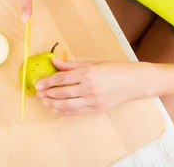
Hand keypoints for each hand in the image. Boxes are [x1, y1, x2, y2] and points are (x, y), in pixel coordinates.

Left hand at [35, 58, 152, 115]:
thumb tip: (54, 61)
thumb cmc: (115, 69)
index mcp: (88, 72)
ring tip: (44, 102)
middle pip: (62, 93)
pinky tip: (57, 108)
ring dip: (53, 104)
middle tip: (38, 94)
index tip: (38, 84)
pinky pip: (77, 112)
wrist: (135, 82)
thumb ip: (71, 64)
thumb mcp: (93, 62)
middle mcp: (90, 87)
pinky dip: (65, 111)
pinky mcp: (97, 109)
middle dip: (48, 94)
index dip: (48, 82)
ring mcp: (94, 100)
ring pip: (67, 105)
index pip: (62, 78)